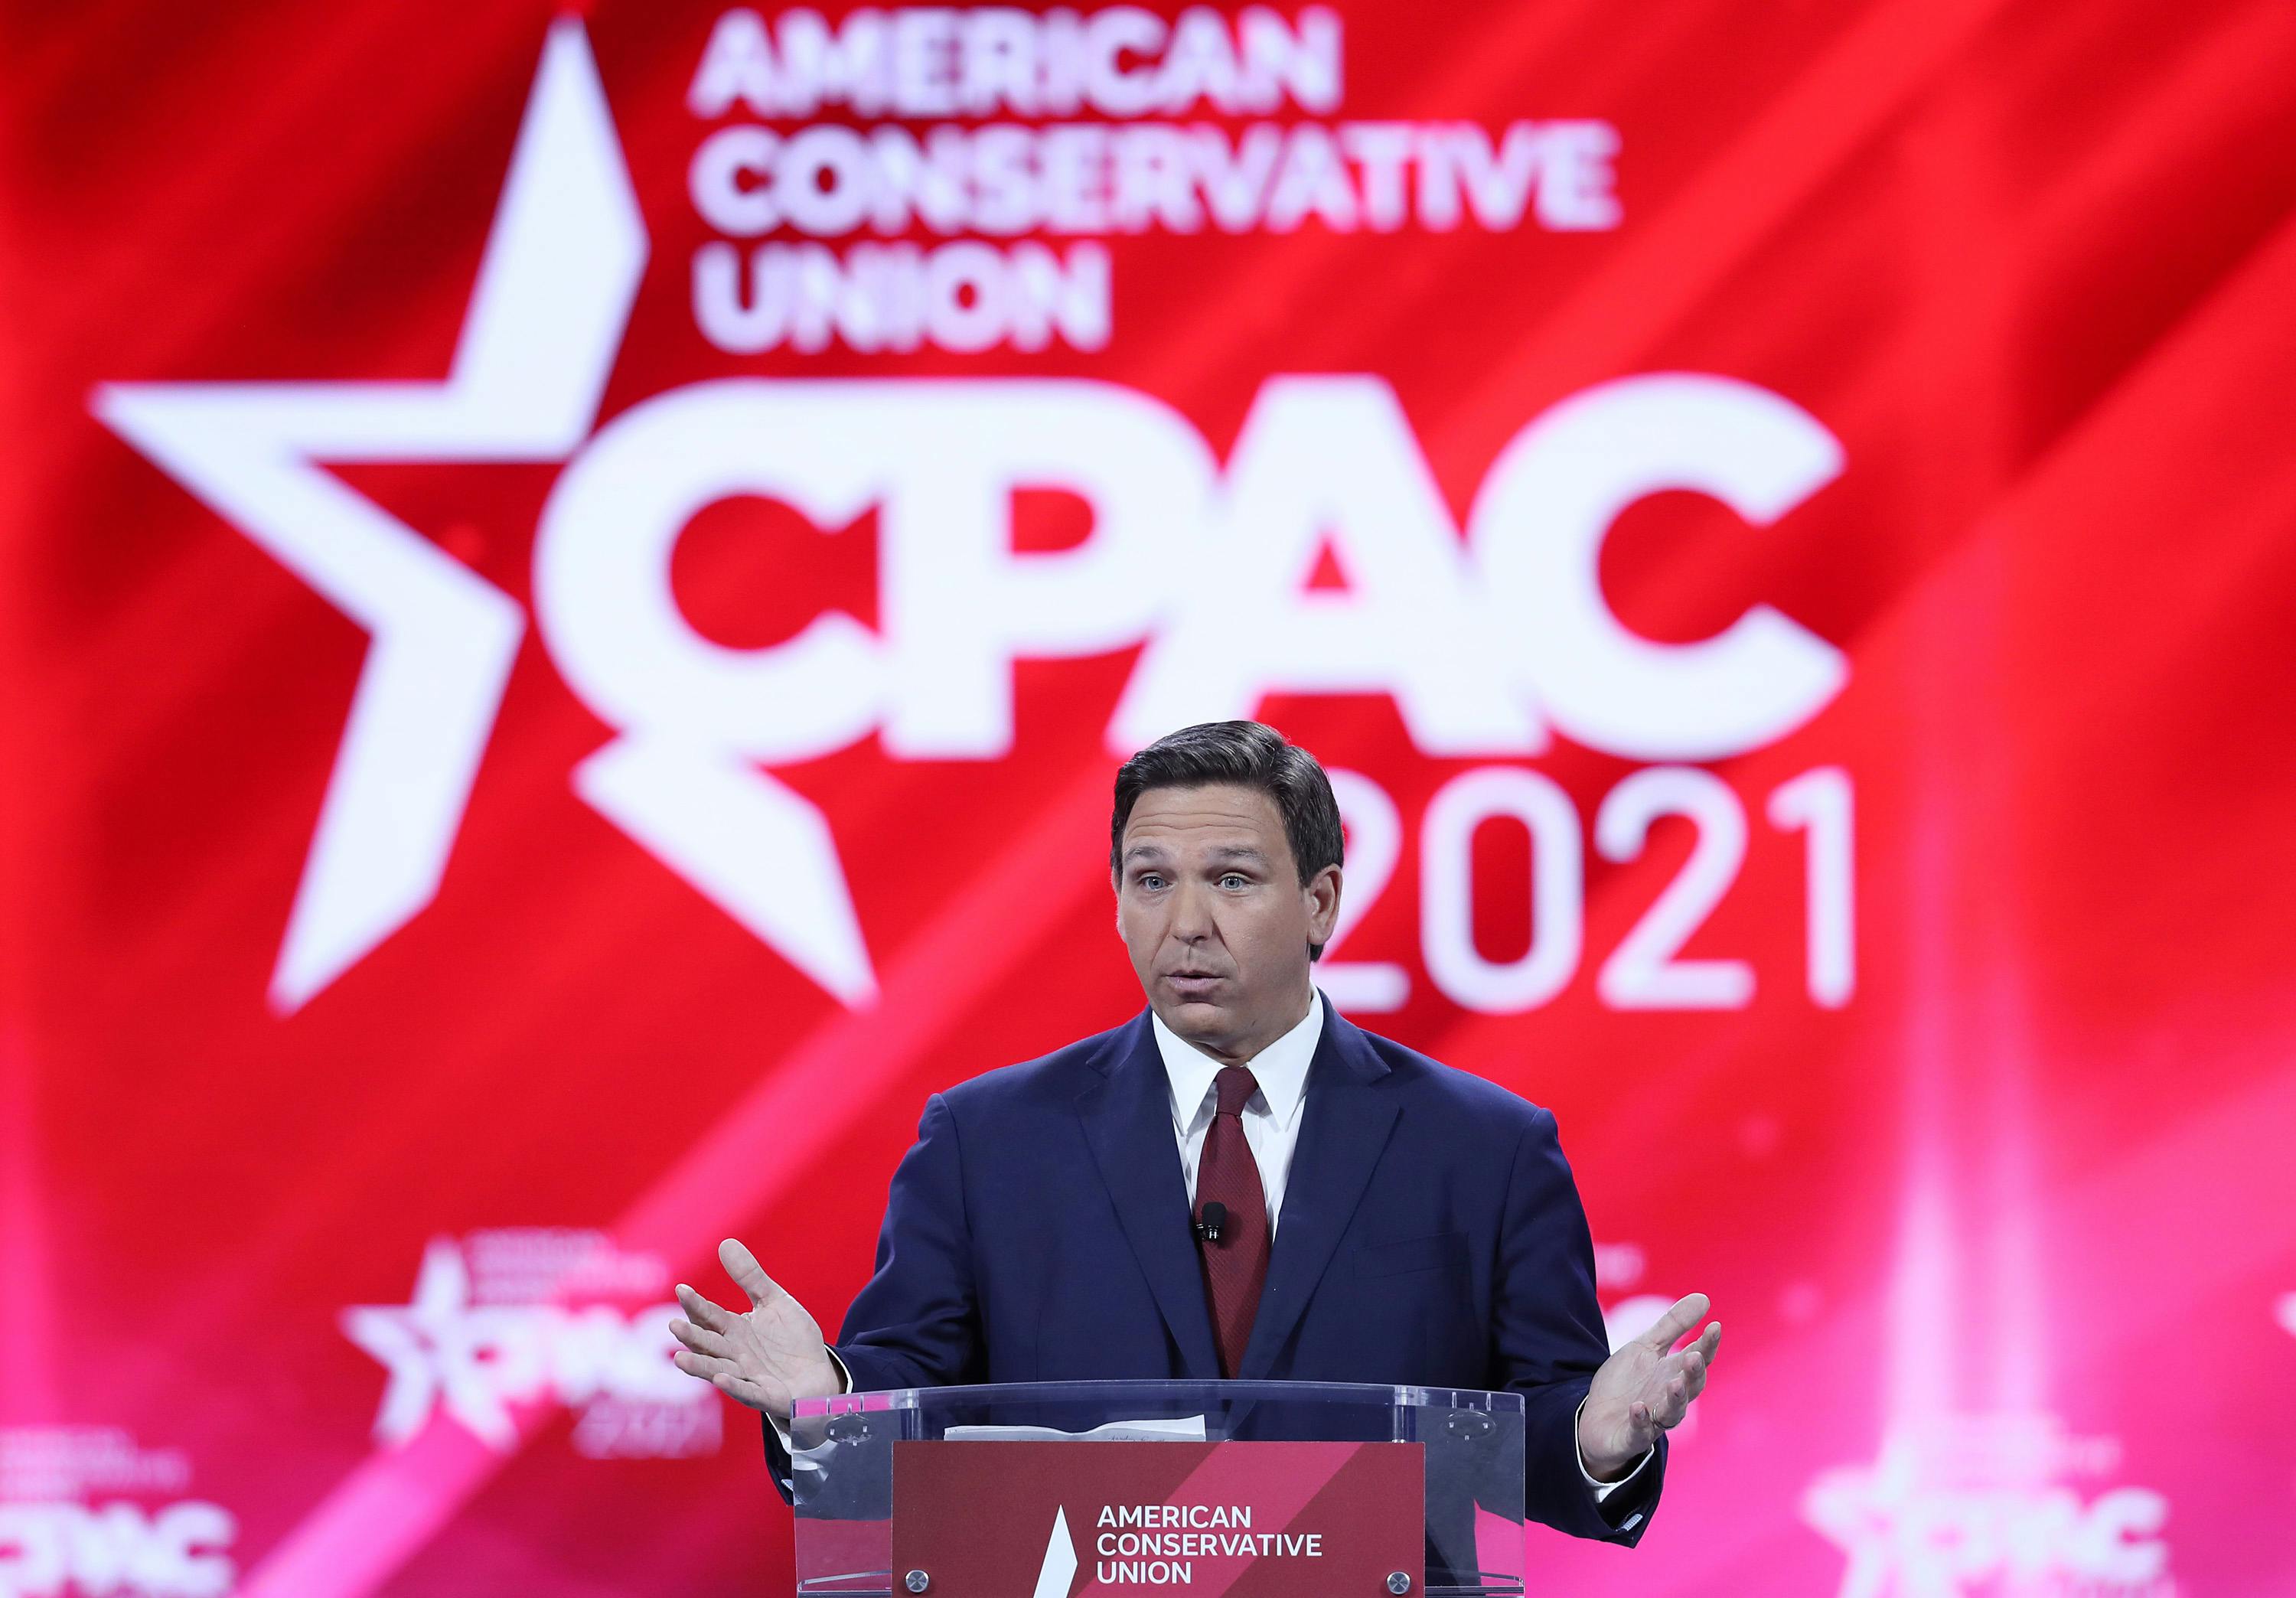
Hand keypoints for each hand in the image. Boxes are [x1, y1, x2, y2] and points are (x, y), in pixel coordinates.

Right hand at [668, 1238, 843, 1419]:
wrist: (819, 1373)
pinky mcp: (765, 1395)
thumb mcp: (774, 1302)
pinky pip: (747, 1391)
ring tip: (679, 1359)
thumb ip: (750, 1277)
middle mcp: (735, 1354)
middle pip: (709, 1344)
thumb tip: (725, 1242)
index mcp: (734, 1331)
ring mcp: (747, 1376)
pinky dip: (734, 1386)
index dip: (696, 1304)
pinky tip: (721, 1379)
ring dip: (699, 1366)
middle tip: (673, 1326)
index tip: (682, 1288)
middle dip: (692, 1336)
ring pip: (718, 1370)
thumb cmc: (791, 1339)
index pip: (710, 1315)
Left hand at [1576, 1292, 1720, 1480]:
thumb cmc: (1627, 1383)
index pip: (1698, 1359)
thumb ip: (1673, 1326)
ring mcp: (1652, 1420)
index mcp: (1674, 1375)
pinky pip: (1639, 1433)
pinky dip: (1640, 1422)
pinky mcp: (1631, 1437)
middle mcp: (1669, 1399)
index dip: (1708, 1345)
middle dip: (1694, 1373)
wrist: (1594, 1419)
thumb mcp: (1646, 1347)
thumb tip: (1704, 1298)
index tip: (1715, 1326)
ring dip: (1675, 1399)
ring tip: (1674, 1383)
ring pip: (1672, 1414)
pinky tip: (1637, 1408)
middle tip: (1695, 1356)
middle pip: (1690, 1388)